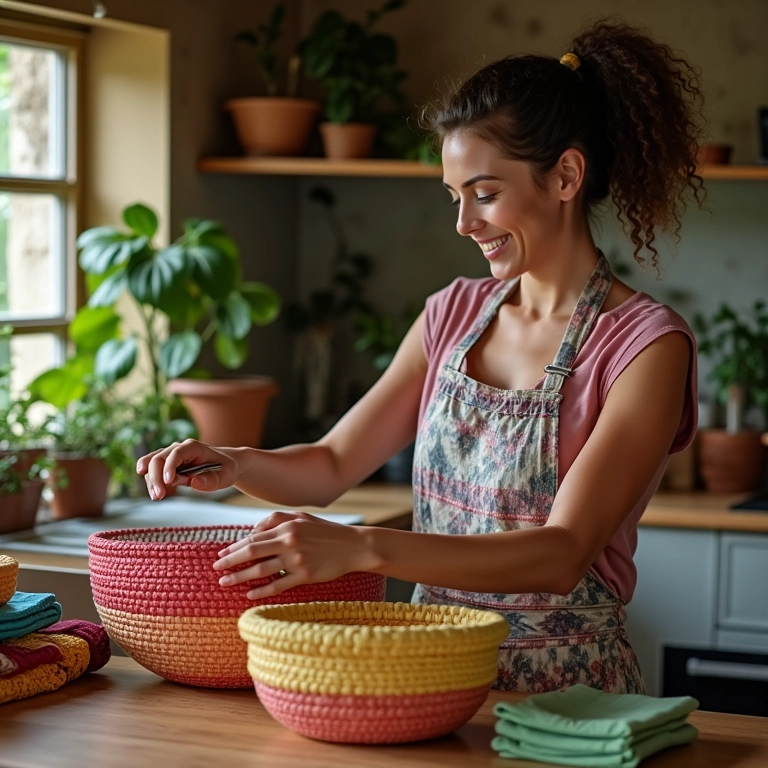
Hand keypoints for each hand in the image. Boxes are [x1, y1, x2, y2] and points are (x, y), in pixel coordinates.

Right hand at [136, 439, 236, 499]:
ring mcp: (171, 456)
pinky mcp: (167, 465)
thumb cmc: (226, 469)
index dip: (169, 466)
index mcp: (193, 447)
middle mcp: (179, 448)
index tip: (168, 481)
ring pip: (152, 464)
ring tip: (157, 497)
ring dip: (151, 481)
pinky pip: (153, 471)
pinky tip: (160, 493)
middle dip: (156, 477)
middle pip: (159, 458)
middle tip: (159, 496)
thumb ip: (211, 480)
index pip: (176, 453)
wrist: (226, 465)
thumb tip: (194, 482)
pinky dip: (152, 482)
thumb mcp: (225, 476)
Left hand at [213, 511, 371, 598]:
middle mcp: (290, 543)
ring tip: (225, 583)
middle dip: (231, 561)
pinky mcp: (305, 576)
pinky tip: (249, 594)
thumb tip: (252, 531)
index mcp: (287, 527)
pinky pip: (278, 585)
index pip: (254, 538)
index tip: (221, 554)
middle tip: (216, 569)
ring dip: (240, 577)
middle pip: (252, 553)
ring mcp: (297, 560)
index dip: (235, 547)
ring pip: (261, 570)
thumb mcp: (302, 517)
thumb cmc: (326, 531)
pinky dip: (262, 590)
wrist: (354, 546)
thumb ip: (276, 519)